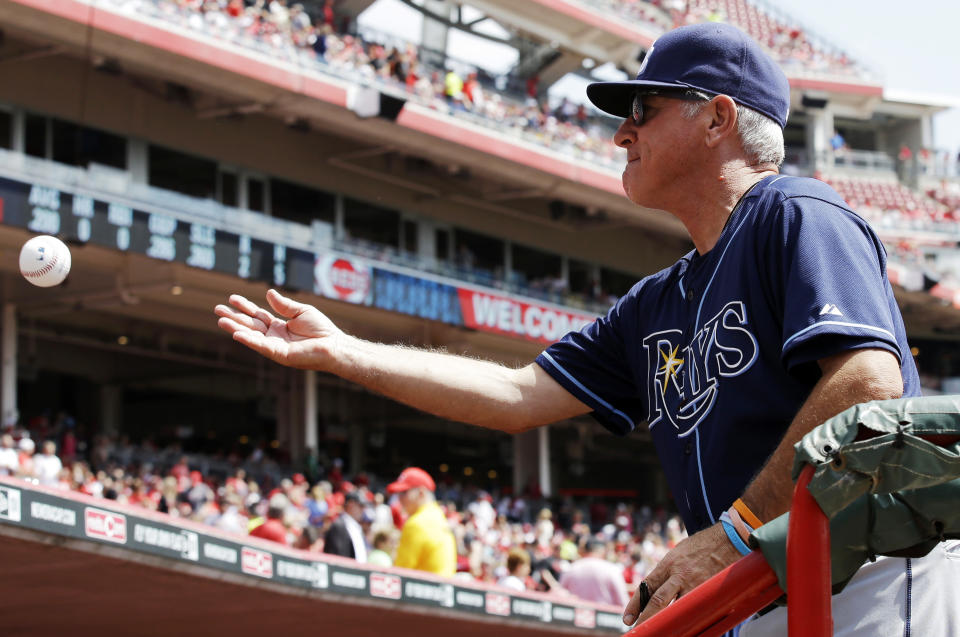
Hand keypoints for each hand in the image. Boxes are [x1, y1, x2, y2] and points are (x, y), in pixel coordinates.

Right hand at [215, 289, 343, 369]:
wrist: (333, 345)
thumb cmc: (321, 330)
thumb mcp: (301, 311)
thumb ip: (284, 305)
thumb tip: (269, 293)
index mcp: (279, 326)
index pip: (258, 314)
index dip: (245, 306)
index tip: (231, 298)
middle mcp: (274, 336)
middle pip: (250, 324)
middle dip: (234, 317)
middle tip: (217, 309)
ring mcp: (275, 346)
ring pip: (251, 336)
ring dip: (235, 328)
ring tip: (220, 321)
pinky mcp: (279, 355)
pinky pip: (261, 346)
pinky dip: (248, 340)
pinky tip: (236, 333)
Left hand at [623, 523, 740, 625]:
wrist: (727, 539)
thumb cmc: (700, 546)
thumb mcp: (678, 553)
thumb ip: (667, 572)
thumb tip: (656, 590)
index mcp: (668, 564)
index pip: (646, 586)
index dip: (635, 604)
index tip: (627, 618)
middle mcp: (679, 575)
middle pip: (658, 600)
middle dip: (646, 617)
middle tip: (638, 630)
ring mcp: (695, 584)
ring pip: (678, 608)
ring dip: (669, 621)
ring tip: (662, 632)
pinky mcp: (710, 591)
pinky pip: (698, 609)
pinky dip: (692, 619)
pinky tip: (687, 628)